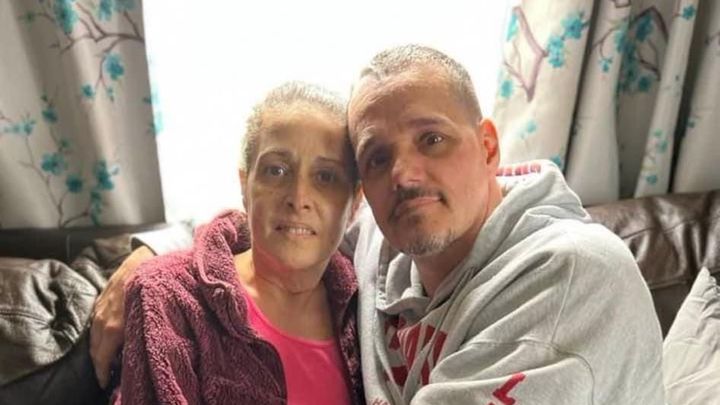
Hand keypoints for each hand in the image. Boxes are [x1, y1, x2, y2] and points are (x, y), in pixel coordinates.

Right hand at [90, 245, 154, 387]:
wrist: (144, 256)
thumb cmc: (152, 285)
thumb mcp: (149, 313)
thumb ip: (138, 332)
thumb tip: (136, 349)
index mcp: (114, 325)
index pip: (101, 356)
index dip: (102, 371)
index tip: (105, 382)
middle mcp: (103, 317)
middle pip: (95, 348)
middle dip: (99, 363)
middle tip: (106, 375)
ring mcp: (100, 306)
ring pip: (92, 335)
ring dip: (97, 349)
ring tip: (105, 359)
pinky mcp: (100, 297)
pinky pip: (94, 321)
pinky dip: (97, 333)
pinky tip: (104, 337)